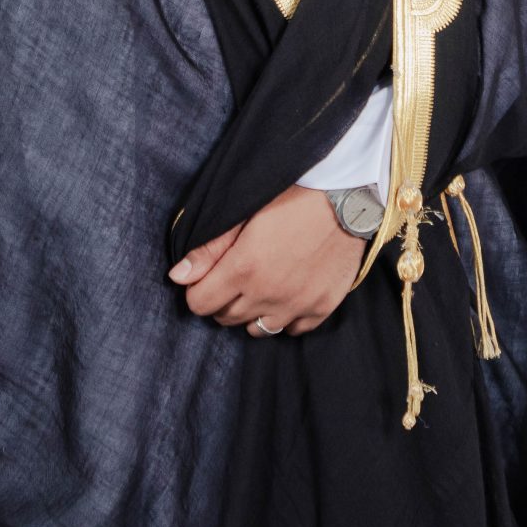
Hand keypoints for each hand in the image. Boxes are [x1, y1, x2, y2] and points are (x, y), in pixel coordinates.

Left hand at [169, 184, 368, 335]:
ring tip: (259, 287)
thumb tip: (177, 277)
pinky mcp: (322, 307)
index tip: (208, 276)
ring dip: (251, 312)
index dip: (198, 289)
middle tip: (234, 277)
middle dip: (221, 300)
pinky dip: (285, 317)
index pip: (199, 304)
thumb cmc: (293, 196)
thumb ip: (209, 248)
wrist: (348, 196)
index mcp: (243, 269)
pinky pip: (293, 330)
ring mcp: (297, 304)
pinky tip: (287, 294)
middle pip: (225, 318)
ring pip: (257, 330)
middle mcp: (267, 294)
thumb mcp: (244, 212)